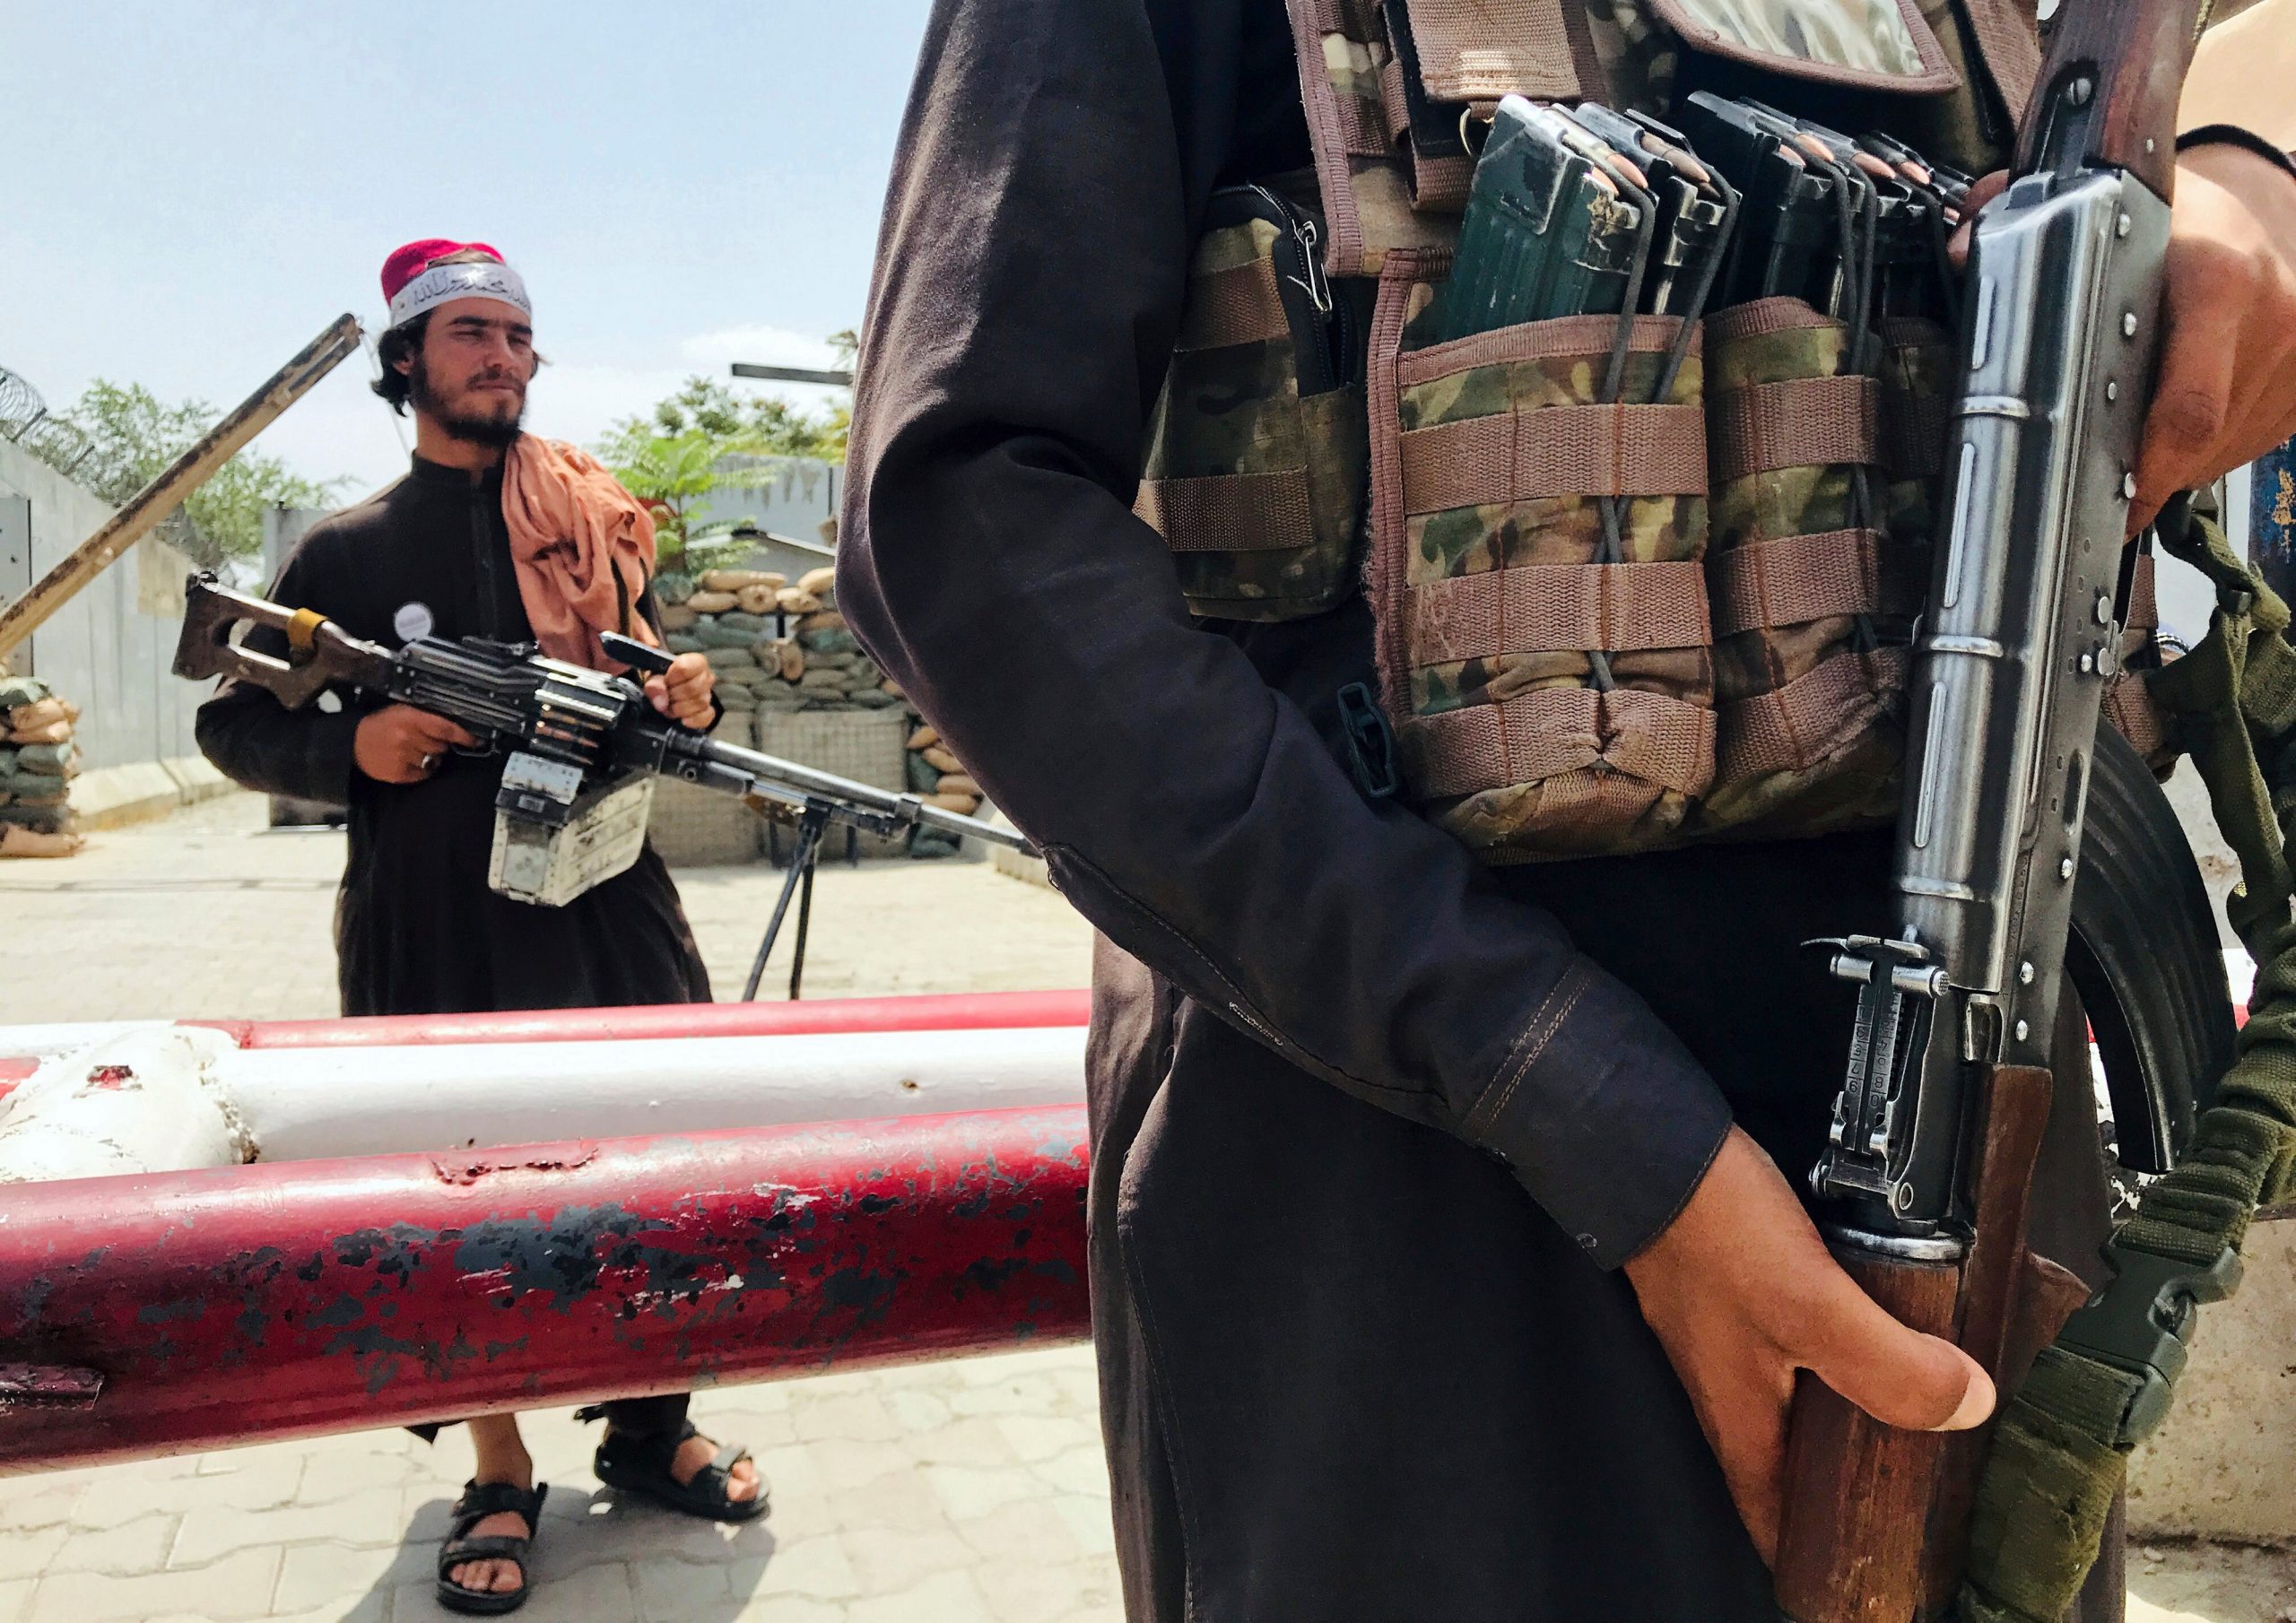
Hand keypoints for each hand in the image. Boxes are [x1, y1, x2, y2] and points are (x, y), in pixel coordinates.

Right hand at [353, 704, 475, 783]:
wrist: (352, 743)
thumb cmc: (380, 725)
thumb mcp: (401, 711)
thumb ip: (425, 716)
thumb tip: (453, 725)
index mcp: (410, 719)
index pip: (445, 728)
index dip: (463, 735)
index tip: (475, 740)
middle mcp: (408, 738)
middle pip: (442, 746)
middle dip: (438, 744)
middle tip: (423, 740)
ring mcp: (404, 757)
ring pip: (434, 761)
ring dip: (429, 757)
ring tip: (412, 750)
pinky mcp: (400, 774)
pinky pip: (423, 774)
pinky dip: (420, 769)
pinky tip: (407, 761)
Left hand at [645, 651, 715, 730]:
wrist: (662, 693)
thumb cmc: (660, 680)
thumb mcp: (652, 675)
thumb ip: (654, 682)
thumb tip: (661, 700)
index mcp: (694, 662)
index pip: (690, 666)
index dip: (674, 676)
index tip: (665, 681)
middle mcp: (705, 677)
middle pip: (694, 688)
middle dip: (674, 695)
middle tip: (664, 697)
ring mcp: (708, 695)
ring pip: (700, 703)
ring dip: (679, 709)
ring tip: (668, 708)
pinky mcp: (707, 712)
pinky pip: (706, 717)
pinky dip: (693, 720)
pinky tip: (683, 720)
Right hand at [1622, 1128, 1993, 1565]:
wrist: (1652, 1146)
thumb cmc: (1714, 1232)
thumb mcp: (1815, 1306)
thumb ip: (1889, 1365)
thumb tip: (1967, 1407)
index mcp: (1741, 1423)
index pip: (1776, 1527)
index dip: (1823, 1561)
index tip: (1877, 1572)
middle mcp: (1729, 1393)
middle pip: (1792, 1470)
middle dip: (1846, 1492)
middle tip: (1922, 1492)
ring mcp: (1728, 1342)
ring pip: (1797, 1407)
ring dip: (1849, 1419)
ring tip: (1919, 1412)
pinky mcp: (1734, 1295)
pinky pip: (1794, 1351)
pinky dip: (1836, 1356)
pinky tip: (1874, 1329)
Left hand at [1952, 144, 2295, 534]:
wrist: (2254, 210)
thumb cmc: (2174, 220)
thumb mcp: (2106, 208)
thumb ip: (2024, 220)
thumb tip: (1963, 248)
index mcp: (2215, 276)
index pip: (2183, 406)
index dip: (2140, 469)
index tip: (2095, 501)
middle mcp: (2269, 318)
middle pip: (2197, 444)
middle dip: (2140, 478)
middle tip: (2092, 498)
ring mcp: (2292, 357)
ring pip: (2218, 455)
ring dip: (2167, 464)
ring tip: (2126, 439)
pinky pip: (2244, 446)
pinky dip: (2202, 452)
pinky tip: (2167, 426)